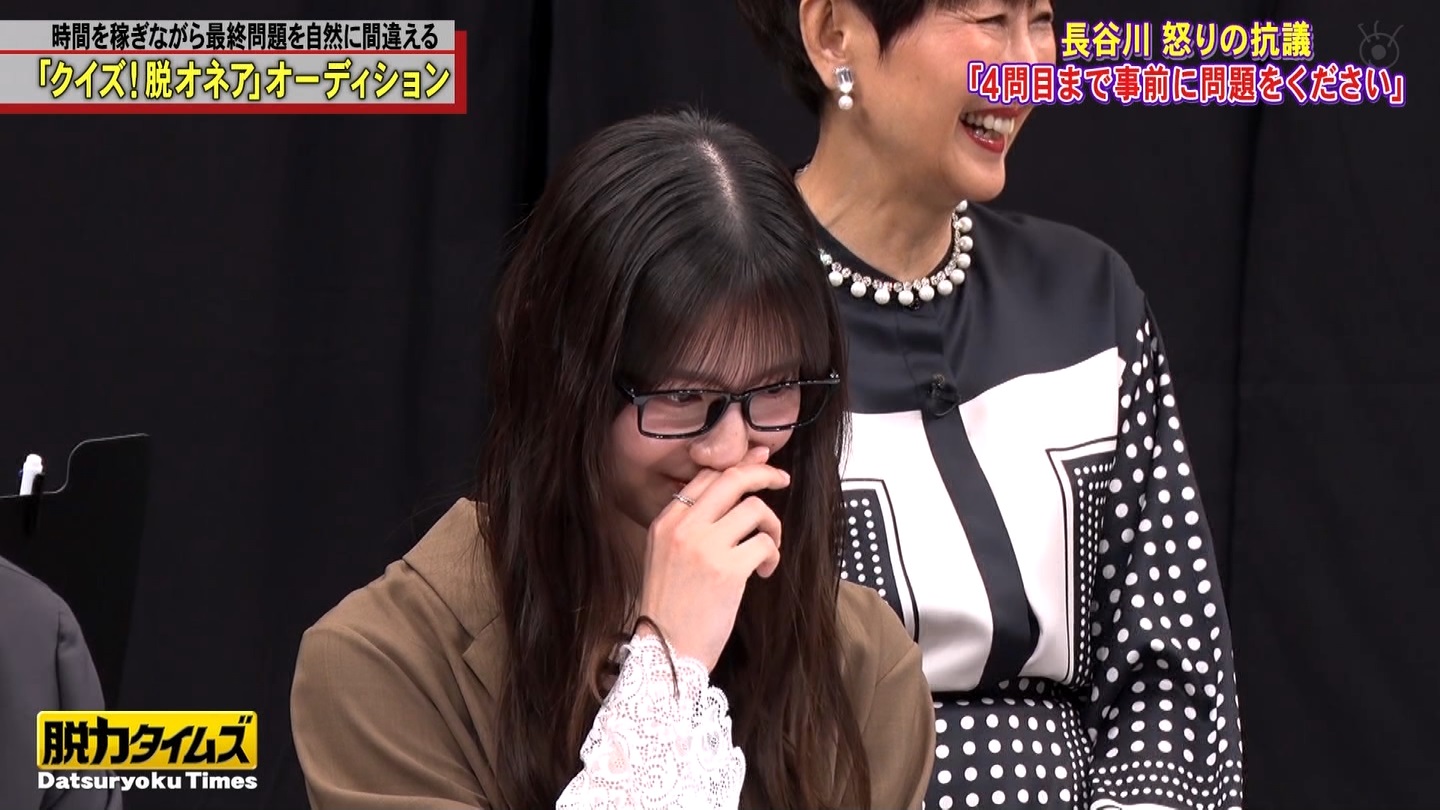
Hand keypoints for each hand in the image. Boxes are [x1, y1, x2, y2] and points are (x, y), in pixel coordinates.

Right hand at [636, 445, 788, 670]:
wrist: (666, 651)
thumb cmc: (671, 608)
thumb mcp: (665, 556)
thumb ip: (689, 526)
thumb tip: (731, 497)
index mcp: (665, 522)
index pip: (705, 476)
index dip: (738, 465)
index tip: (760, 464)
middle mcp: (682, 528)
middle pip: (732, 479)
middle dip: (764, 473)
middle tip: (781, 479)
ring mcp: (705, 547)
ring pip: (754, 509)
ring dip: (772, 526)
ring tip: (769, 548)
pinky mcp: (727, 570)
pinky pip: (765, 543)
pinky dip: (773, 555)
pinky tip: (764, 571)